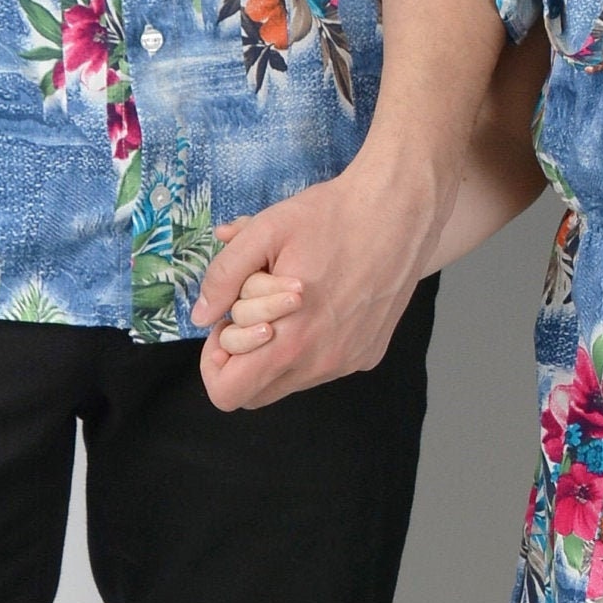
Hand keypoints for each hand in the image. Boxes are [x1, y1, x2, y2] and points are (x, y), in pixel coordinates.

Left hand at [192, 148, 437, 411]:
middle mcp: (323, 362)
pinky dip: (310, 345)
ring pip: (290, 380)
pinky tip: (322, 302)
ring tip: (288, 302)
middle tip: (251, 311)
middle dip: (242, 359)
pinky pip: (324, 366)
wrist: (401, 208)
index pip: (228, 393)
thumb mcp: (264, 233)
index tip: (225, 326)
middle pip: (256, 393)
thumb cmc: (333, 216)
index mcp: (292, 340)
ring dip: (277, 351)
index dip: (214, 363)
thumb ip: (222, 278)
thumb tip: (201, 315)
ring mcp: (350, 360)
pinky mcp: (370, 353)